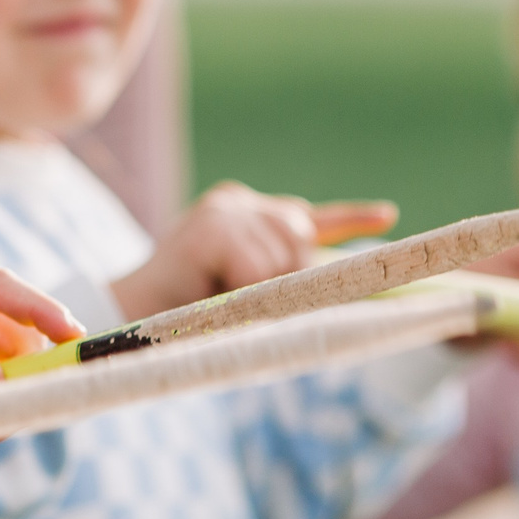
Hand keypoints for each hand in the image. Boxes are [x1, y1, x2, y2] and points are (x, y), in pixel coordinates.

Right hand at [109, 185, 397, 320]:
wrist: (129, 316)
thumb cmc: (187, 312)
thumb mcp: (246, 293)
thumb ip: (282, 281)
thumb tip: (336, 285)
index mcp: (244, 215)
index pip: (307, 216)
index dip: (351, 218)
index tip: (388, 215)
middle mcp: (236, 202)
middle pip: (301, 237)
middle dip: (292, 275)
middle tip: (242, 296)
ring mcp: (224, 208)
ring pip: (284, 254)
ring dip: (261, 288)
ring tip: (217, 294)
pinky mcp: (213, 224)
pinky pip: (257, 265)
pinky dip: (243, 287)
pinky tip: (210, 287)